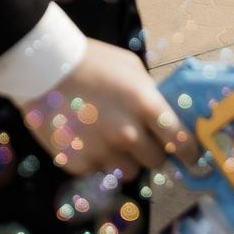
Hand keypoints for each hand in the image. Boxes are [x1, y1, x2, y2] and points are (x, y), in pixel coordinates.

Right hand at [21, 40, 194, 178]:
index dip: (188, 152)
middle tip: (140, 139)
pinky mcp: (79, 164)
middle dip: (152, 152)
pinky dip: (97, 160)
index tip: (190, 156)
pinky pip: (99, 172)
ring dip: (125, 160)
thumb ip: (150, 94)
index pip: (180, 141)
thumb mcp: (130, 68)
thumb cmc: (90, 61)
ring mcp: (102, 151)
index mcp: (145, 105)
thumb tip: (165, 115)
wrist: (43, 68)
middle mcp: (127, 133)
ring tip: (109, 138)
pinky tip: (86, 138)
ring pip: (129, 172)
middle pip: (156, 162)